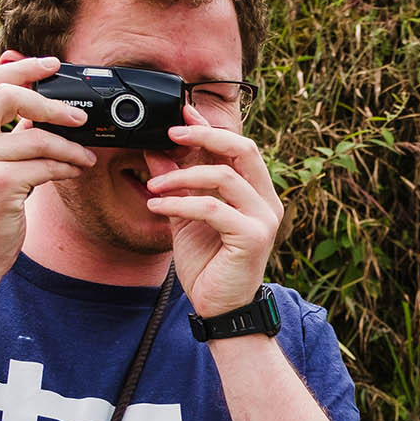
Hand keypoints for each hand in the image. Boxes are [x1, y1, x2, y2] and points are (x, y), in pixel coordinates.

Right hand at [0, 55, 97, 278]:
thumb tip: (37, 101)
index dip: (21, 68)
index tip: (51, 64)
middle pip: (7, 94)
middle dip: (50, 101)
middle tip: (79, 115)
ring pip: (37, 137)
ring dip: (70, 146)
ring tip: (84, 154)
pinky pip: (45, 166)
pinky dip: (67, 166)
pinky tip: (75, 170)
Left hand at [144, 113, 283, 316]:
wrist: (220, 309)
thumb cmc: (208, 264)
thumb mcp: (185, 216)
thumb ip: (177, 184)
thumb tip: (157, 150)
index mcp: (255, 192)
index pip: (238, 147)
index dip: (210, 126)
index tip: (182, 112)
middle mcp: (266, 201)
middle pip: (242, 149)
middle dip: (205, 135)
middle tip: (171, 134)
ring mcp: (263, 219)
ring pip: (223, 176)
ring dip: (181, 175)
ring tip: (153, 185)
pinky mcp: (252, 237)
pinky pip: (212, 208)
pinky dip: (180, 202)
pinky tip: (157, 205)